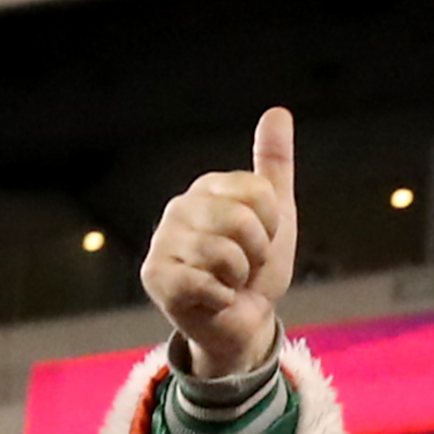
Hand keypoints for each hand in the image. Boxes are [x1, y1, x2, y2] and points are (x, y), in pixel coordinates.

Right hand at [144, 108, 300, 379]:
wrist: (245, 321)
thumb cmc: (257, 268)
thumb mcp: (277, 215)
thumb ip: (274, 166)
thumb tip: (278, 112)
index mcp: (207, 188)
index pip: (259, 192)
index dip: (271, 224)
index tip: (261, 240)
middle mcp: (179, 208)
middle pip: (242, 221)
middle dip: (257, 253)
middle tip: (245, 266)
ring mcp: (163, 242)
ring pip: (226, 254)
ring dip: (239, 278)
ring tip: (228, 282)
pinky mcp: (155, 277)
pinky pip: (206, 282)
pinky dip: (221, 298)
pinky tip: (212, 299)